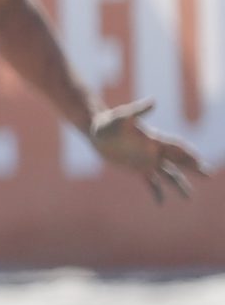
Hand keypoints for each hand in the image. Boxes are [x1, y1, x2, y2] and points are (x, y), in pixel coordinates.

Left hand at [90, 98, 204, 201]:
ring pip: (168, 174)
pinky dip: (156, 191)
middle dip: (193, 168)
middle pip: (178, 161)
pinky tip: (161, 203)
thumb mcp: (122, 116)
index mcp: (153, 140)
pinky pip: (150, 182)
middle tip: (208, 175)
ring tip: (189, 197)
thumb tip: (153, 101)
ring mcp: (147, 160)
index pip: (175, 148)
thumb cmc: (108, 122)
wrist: (96, 131)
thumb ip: (138, 110)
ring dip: (179, 184)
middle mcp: (154, 151)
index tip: (200, 162)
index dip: (188, 154)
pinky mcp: (137, 168)